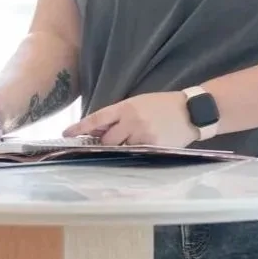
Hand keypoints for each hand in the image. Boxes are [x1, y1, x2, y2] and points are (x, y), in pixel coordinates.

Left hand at [62, 92, 196, 146]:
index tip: (66, 134)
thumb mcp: (138, 103)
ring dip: (122, 149)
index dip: (80, 127)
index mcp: (126, 107)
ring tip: (132, 144)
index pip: (97, 118)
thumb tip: (98, 129)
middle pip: (107, 139)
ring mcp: (142, 136)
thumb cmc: (162, 105)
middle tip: (109, 143)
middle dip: (106, 143)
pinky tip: (140, 150)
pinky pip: (136, 155)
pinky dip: (135, 155)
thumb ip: (119, 115)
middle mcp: (131, 121)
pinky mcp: (153, 147)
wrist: (190, 111)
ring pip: (121, 149)